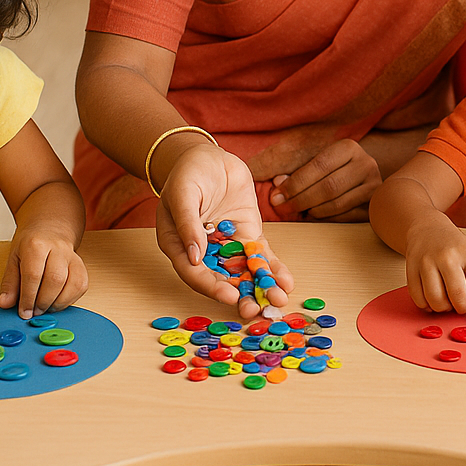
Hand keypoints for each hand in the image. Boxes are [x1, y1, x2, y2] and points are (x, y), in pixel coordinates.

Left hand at [0, 225, 88, 318]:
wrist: (51, 227)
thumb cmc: (31, 244)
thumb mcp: (14, 258)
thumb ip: (10, 282)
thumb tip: (5, 303)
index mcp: (36, 245)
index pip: (33, 275)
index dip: (28, 298)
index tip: (23, 312)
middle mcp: (58, 249)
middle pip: (55, 280)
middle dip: (43, 302)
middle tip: (34, 312)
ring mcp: (73, 256)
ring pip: (73, 284)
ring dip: (58, 303)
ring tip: (45, 308)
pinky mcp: (82, 265)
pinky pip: (81, 285)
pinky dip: (70, 299)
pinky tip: (57, 301)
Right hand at [155, 140, 293, 318]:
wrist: (208, 155)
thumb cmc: (187, 172)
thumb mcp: (183, 194)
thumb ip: (187, 224)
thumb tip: (195, 257)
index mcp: (179, 246)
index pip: (194, 273)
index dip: (210, 286)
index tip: (229, 295)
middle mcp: (204, 252)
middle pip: (221, 278)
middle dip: (241, 295)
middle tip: (257, 309)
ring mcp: (227, 244)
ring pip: (244, 271)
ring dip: (261, 287)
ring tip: (279, 299)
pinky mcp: (246, 235)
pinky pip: (260, 255)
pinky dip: (273, 269)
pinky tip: (286, 281)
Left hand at [269, 138, 382, 220]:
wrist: (363, 173)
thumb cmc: (334, 167)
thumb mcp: (317, 161)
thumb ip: (298, 171)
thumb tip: (278, 185)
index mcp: (349, 147)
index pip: (319, 166)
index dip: (296, 183)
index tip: (277, 196)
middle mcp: (366, 164)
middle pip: (329, 187)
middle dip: (301, 200)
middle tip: (282, 208)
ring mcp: (374, 185)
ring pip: (338, 204)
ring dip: (313, 211)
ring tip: (298, 211)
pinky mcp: (375, 204)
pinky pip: (347, 216)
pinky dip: (326, 218)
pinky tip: (313, 216)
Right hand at [404, 216, 465, 321]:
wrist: (428, 229)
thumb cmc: (455, 247)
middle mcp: (447, 257)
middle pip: (456, 296)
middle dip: (462, 309)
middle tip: (463, 305)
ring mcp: (427, 262)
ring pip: (435, 300)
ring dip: (444, 308)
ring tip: (447, 300)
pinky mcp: (411, 269)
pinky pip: (418, 299)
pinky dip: (427, 305)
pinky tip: (432, 298)